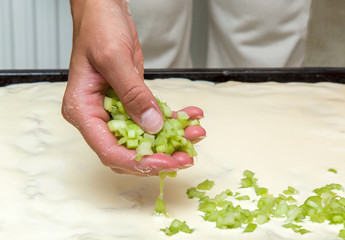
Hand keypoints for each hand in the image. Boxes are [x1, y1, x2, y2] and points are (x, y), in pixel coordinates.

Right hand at [62, 0, 205, 175]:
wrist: (104, 11)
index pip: (107, 149)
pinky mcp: (132, 101)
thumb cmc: (98, 28)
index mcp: (83, 110)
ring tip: (195, 134)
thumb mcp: (114, 59)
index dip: (137, 161)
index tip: (165, 162)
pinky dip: (174, 120)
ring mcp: (116, 110)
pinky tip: (192, 116)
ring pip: (145, 137)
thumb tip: (151, 125)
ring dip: (172, 139)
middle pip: (128, 150)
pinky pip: (153, 117)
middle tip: (184, 157)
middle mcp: (98, 115)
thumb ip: (133, 94)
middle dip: (158, 157)